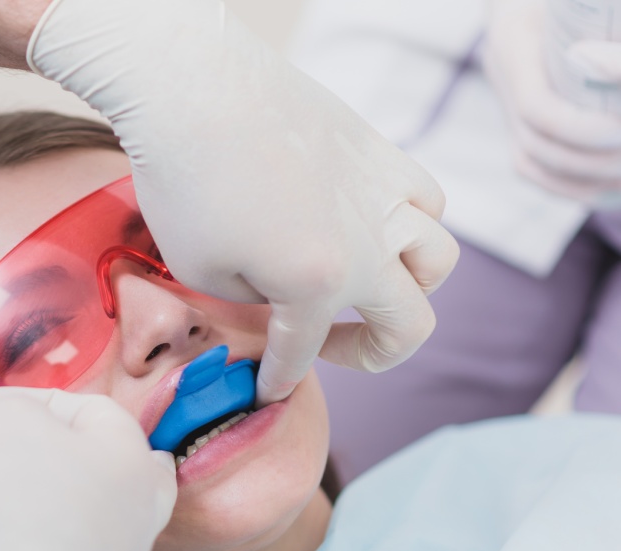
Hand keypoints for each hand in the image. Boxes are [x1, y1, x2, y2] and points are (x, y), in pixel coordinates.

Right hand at [0, 387, 176, 550]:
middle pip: (96, 463)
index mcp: (134, 455)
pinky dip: (27, 545)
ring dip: (26, 501)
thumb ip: (15, 405)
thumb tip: (18, 418)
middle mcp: (142, 507)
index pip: (86, 407)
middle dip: (42, 457)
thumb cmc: (12, 507)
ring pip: (76, 512)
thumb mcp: (5, 419)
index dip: (30, 404)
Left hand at [28, 0, 457, 403]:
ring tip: (369, 286)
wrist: (192, 85)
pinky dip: (413, 223)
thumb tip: (277, 297)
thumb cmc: (185, 181)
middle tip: (332, 348)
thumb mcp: (201, 270)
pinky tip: (374, 224)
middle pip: (411, 324)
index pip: (304, 351)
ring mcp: (382, 192)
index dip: (280, 378)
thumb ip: (253, 301)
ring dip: (410, 288)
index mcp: (318, 282)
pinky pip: (425, 197)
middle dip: (373, 354)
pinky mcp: (378, 150)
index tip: (266, 391)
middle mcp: (368, 243)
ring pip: (438, 257)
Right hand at [482, 0, 620, 202]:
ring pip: (530, 161)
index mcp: (512, 40)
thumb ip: (609, 40)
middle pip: (535, 143)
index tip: (619, 132)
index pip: (536, 107)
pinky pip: (533, 165)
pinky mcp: (519, 116)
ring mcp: (506, 97)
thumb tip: (592, 62)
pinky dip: (570, 184)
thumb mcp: (574, 5)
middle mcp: (501, 72)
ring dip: (581, 181)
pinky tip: (608, 191)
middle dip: (589, 162)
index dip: (579, 129)